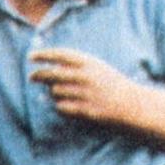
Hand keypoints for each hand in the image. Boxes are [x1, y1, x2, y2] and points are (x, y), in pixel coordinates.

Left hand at [28, 47, 143, 126]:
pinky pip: (61, 107)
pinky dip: (60, 105)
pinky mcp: (85, 110)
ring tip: (62, 93)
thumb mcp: (97, 68)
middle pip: (52, 74)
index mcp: (90, 63)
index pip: (60, 54)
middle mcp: (86, 76)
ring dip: (53, 93)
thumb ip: (76, 66)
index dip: (44, 55)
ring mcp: (85, 94)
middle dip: (38, 75)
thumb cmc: (112, 84)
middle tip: (32, 77)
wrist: (132, 105)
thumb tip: (50, 68)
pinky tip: (65, 105)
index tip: (31, 56)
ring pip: (55, 91)